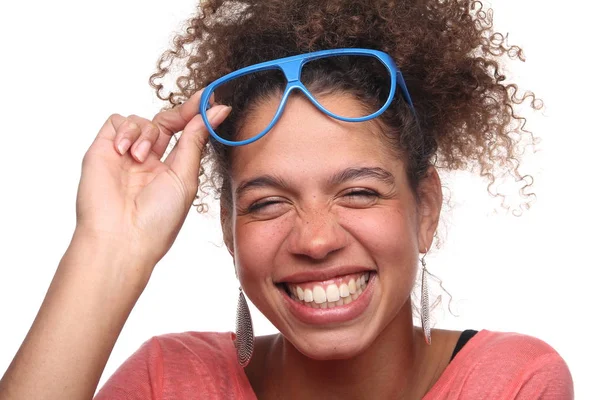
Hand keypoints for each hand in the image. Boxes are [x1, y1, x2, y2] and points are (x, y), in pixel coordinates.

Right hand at [75, 90, 229, 276]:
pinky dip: (125, 131)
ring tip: (140, 159)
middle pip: (164, 122)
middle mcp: (148, 161)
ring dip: (146, 134)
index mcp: (170, 170)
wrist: (120, 237)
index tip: (211, 99)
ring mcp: (124, 155)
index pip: (184, 134)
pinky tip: (123, 153)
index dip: (196, 116)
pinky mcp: (102, 149)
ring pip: (141, 121)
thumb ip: (196, 140)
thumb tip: (218, 111)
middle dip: (179, 115)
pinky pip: (117, 121)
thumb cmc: (158, 218)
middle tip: (192, 110)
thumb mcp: (185, 176)